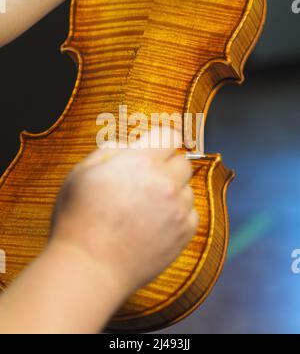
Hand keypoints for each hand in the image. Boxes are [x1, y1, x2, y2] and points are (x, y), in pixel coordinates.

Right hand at [51, 127, 198, 296]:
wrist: (89, 268)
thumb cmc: (79, 219)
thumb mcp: (82, 173)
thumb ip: (109, 150)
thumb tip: (130, 145)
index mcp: (141, 162)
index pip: (168, 136)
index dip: (163, 138)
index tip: (161, 143)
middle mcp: (165, 183)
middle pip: (183, 162)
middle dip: (167, 165)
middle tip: (147, 179)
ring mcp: (177, 210)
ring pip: (187, 189)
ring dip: (173, 191)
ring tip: (147, 206)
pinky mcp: (183, 234)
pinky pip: (191, 214)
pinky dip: (178, 214)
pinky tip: (157, 223)